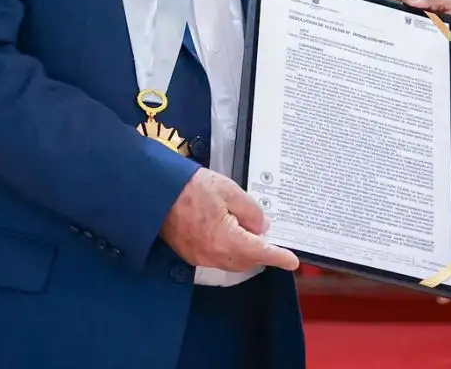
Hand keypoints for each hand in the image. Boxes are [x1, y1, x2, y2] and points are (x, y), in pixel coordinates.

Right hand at [159, 168, 299, 272]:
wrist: (157, 192)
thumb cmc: (191, 188)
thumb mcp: (229, 190)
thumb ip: (250, 210)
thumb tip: (263, 226)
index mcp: (225, 239)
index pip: (260, 252)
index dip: (279, 256)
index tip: (292, 261)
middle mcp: (213, 254)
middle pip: (247, 261)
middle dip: (262, 252)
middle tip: (272, 238)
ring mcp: (200, 257)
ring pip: (233, 262)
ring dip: (246, 253)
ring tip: (252, 234)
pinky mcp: (191, 255)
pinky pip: (218, 259)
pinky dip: (231, 252)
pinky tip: (232, 235)